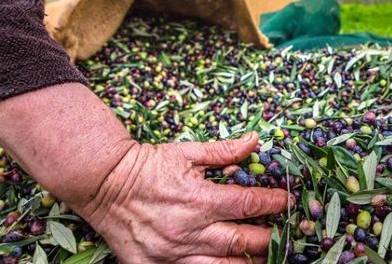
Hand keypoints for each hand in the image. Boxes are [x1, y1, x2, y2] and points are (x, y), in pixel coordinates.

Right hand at [74, 132, 289, 263]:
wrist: (103, 183)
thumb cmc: (148, 165)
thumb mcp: (187, 152)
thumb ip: (224, 151)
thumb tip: (256, 140)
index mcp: (199, 199)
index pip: (248, 204)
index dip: (272, 203)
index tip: (287, 201)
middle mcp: (189, 230)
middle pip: (242, 241)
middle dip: (269, 238)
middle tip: (285, 234)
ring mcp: (172, 253)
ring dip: (248, 262)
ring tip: (264, 257)